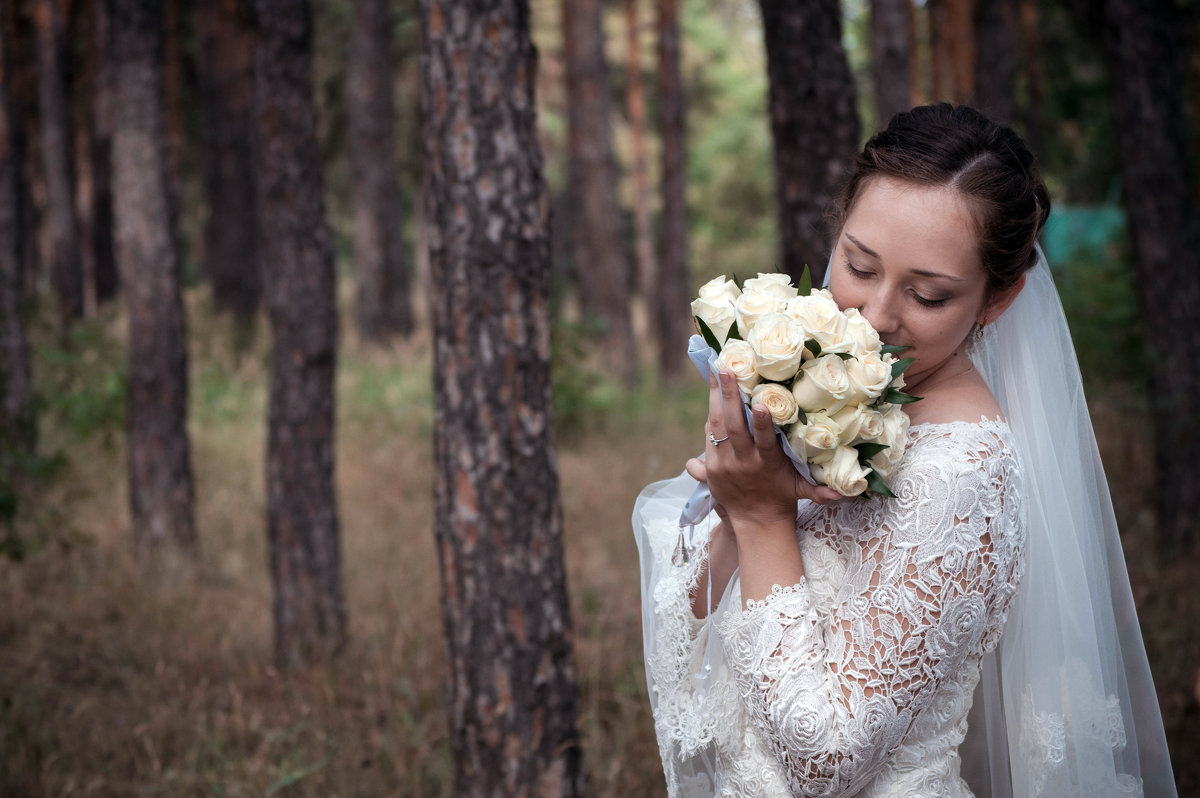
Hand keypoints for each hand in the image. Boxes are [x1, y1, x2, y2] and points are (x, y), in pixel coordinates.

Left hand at [685, 370, 840, 528]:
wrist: (755, 521)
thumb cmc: (781, 497)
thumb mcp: (800, 491)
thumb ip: (818, 490)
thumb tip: (840, 493)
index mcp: (767, 463)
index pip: (763, 440)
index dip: (762, 422)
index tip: (762, 403)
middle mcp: (743, 462)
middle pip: (733, 426)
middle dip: (728, 396)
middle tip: (725, 369)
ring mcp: (724, 464)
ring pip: (716, 427)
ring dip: (715, 398)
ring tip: (714, 371)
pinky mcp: (711, 467)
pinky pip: (708, 438)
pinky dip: (710, 417)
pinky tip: (711, 394)